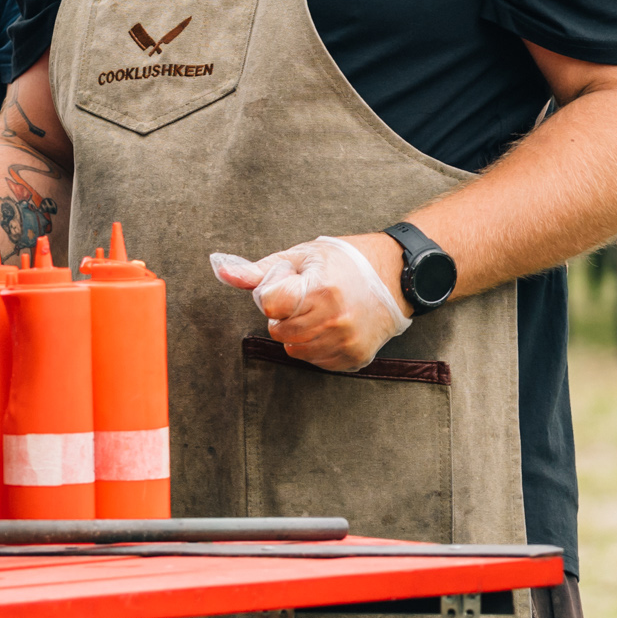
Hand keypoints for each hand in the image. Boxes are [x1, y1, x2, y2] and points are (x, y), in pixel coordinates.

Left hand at [212, 235, 408, 373]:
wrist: (395, 276)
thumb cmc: (344, 262)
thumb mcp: (302, 256)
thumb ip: (259, 270)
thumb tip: (221, 270)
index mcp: (320, 289)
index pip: (270, 306)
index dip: (274, 297)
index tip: (289, 287)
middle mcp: (335, 319)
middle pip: (279, 331)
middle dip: (283, 316)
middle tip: (304, 300)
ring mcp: (346, 342)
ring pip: (294, 350)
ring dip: (297, 334)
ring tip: (317, 312)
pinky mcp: (354, 358)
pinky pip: (316, 361)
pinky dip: (316, 347)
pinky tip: (330, 327)